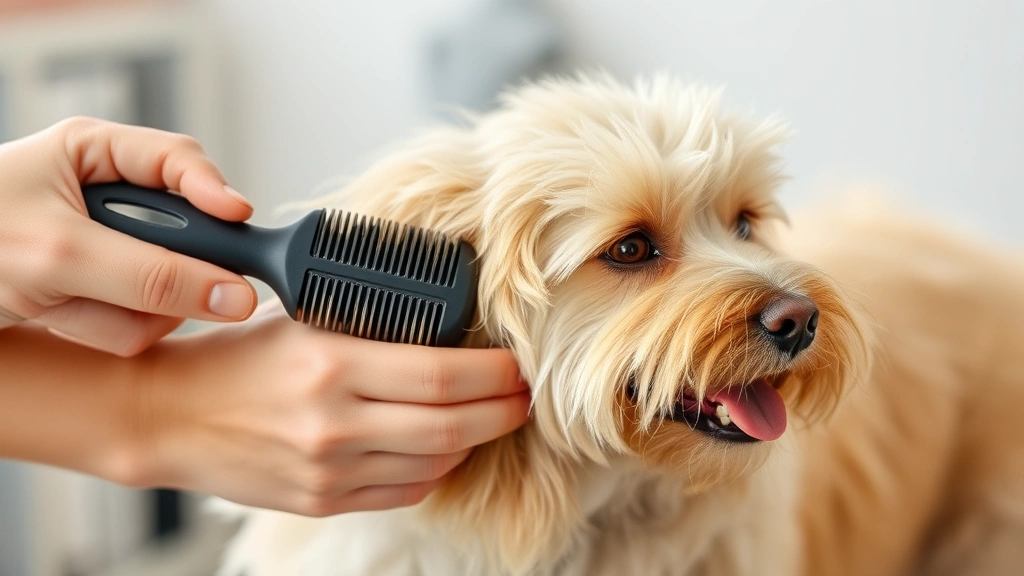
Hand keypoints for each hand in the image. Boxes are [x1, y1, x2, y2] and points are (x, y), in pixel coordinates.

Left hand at [0, 117, 256, 355]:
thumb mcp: (60, 254)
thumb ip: (152, 276)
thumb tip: (232, 295)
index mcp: (98, 156)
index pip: (183, 162)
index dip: (216, 193)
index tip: (237, 223)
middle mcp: (112, 204)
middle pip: (185, 240)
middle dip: (149, 275)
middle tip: (103, 283)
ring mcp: (108, 255)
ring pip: (164, 294)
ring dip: (114, 312)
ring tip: (55, 301)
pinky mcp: (100, 297)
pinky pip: (138, 325)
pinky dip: (97, 332)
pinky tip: (55, 318)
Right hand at [133, 303, 530, 515]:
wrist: (171, 417)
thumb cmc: (237, 358)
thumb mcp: (302, 320)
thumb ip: (370, 327)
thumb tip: (444, 324)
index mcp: (330, 364)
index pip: (442, 375)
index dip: (494, 373)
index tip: (515, 362)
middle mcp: (335, 423)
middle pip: (453, 425)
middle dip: (504, 410)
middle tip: (524, 394)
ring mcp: (331, 470)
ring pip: (436, 462)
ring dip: (477, 439)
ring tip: (493, 415)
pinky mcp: (325, 500)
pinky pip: (406, 490)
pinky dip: (438, 468)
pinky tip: (446, 445)